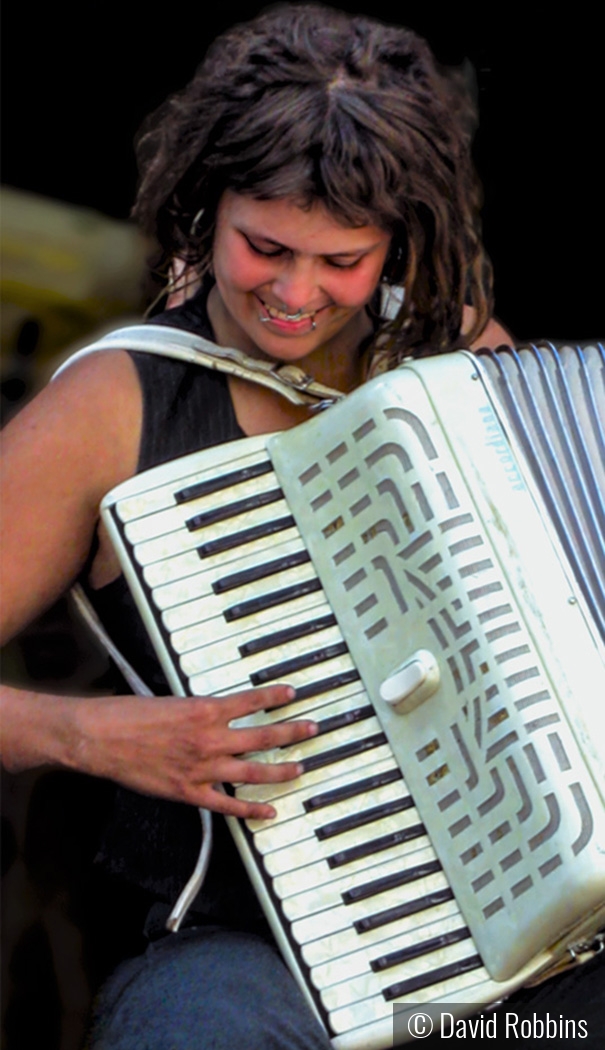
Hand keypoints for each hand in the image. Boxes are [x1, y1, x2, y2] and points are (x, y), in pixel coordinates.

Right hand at [73, 684, 314, 818]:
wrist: (100, 737)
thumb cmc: (129, 715)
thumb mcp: (171, 701)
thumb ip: (199, 710)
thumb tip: (217, 713)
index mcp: (205, 710)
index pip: (251, 701)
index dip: (276, 698)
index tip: (293, 695)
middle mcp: (209, 739)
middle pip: (262, 737)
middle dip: (291, 733)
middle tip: (311, 729)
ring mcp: (202, 768)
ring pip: (253, 772)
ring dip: (281, 770)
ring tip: (300, 768)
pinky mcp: (189, 792)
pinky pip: (228, 805)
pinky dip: (251, 809)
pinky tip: (269, 811)